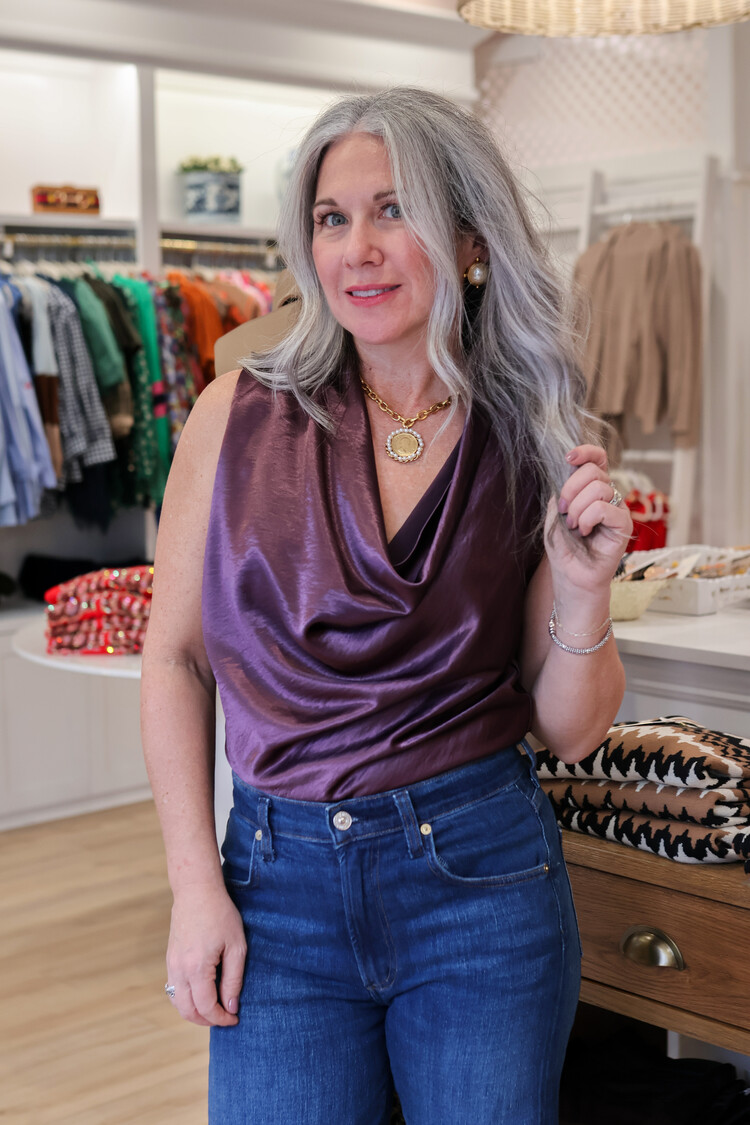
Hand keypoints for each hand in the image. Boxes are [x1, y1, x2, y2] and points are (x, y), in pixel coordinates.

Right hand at [165, 881, 246, 1026]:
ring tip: (215, 1008)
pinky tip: (202, 994)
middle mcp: (179, 970)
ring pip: (177, 1003)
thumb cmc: (220, 914)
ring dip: (194, 1012)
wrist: (196, 891)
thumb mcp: (236, 946)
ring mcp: (171, 965)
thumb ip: (233, 979)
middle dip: (207, 1020)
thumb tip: (231, 1007)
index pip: (206, 1008)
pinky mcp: (169, 959)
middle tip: (225, 1017)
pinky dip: (185, 1000)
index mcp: (196, 968)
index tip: (235, 1018)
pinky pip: (173, 989)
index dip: (221, 1018)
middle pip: (187, 1011)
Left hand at [544, 444, 632, 600]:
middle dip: (571, 489)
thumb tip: (569, 469)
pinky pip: (605, 508)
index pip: (597, 459)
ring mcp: (617, 508)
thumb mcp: (555, 513)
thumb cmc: (564, 546)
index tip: (568, 457)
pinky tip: (584, 532)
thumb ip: (562, 490)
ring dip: (577, 508)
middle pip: (594, 471)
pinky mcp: (624, 524)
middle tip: (564, 511)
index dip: (586, 452)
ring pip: (599, 488)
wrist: (571, 575)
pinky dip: (588, 518)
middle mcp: (608, 495)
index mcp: (592, 488)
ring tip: (574, 526)